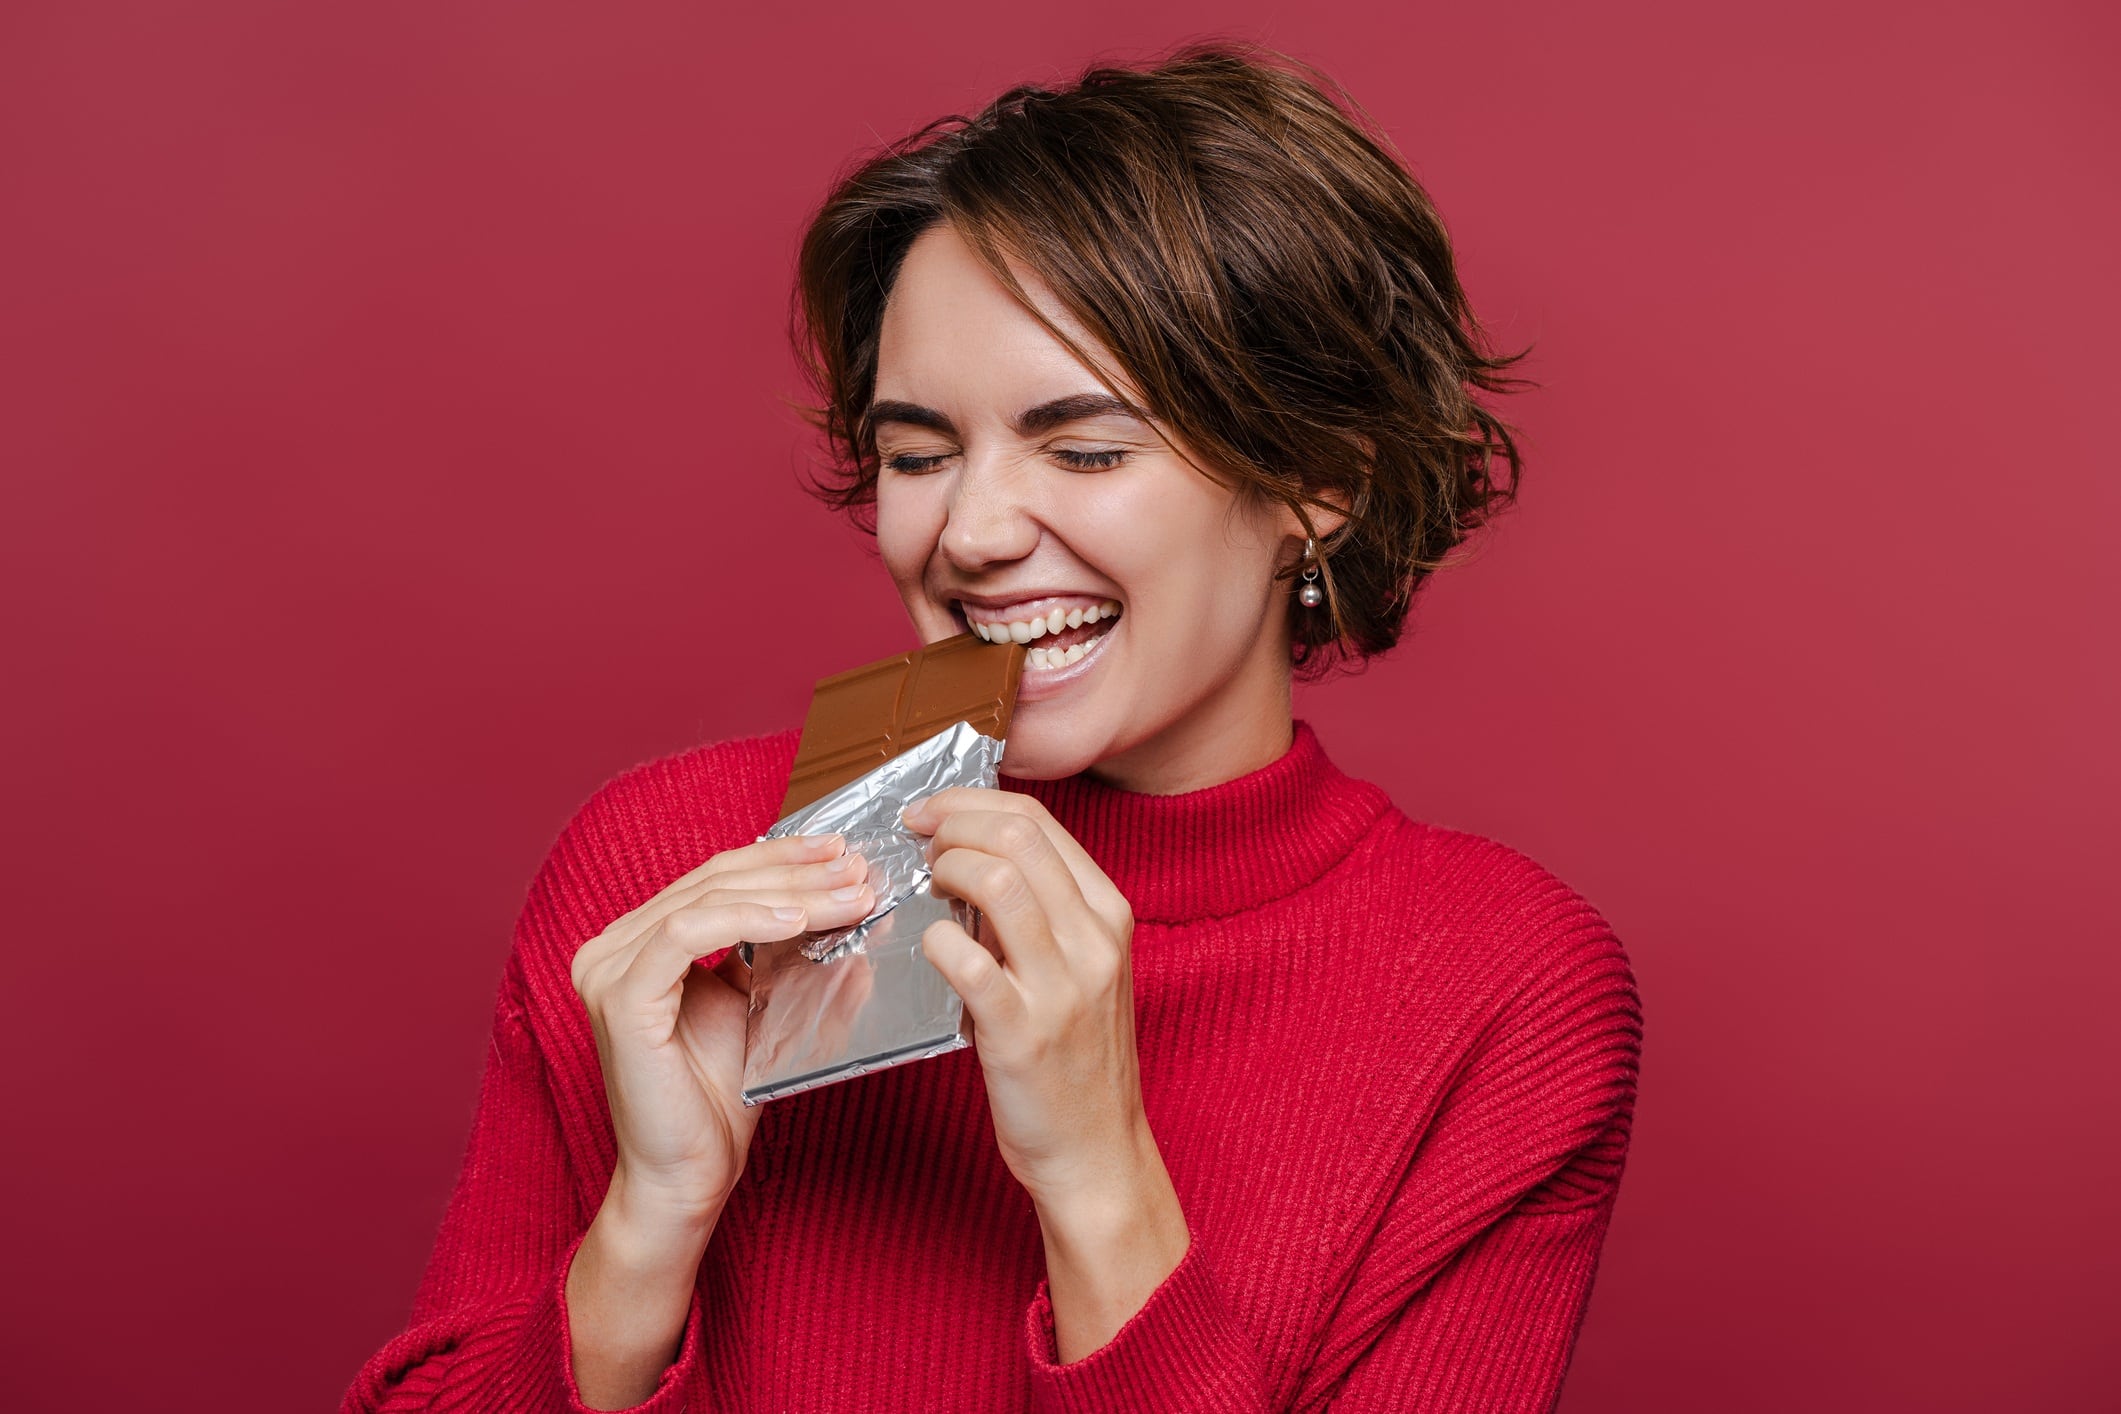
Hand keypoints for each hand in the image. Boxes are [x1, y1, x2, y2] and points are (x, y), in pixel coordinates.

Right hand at [568, 832, 875, 1225]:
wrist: (689, 1175)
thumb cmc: (720, 1100)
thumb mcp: (762, 1007)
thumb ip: (789, 956)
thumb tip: (854, 907)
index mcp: (640, 942)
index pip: (718, 877)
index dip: (782, 858)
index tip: (843, 854)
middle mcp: (613, 947)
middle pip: (716, 881)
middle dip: (796, 871)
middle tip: (857, 868)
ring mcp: (609, 969)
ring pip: (709, 900)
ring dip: (789, 892)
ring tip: (849, 895)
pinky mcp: (621, 998)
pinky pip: (687, 934)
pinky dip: (748, 919)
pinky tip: (799, 921)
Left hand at [901, 788, 1190, 1359]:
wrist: (1096, 1152)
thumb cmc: (1076, 1060)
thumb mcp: (1080, 970)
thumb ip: (1041, 913)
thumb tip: (969, 855)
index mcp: (1109, 915)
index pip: (1039, 820)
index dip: (971, 803)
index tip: (931, 813)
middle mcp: (1093, 940)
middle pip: (1017, 834)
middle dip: (950, 822)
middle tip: (916, 839)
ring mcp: (1062, 986)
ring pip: (998, 880)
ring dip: (943, 868)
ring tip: (923, 887)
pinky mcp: (1023, 1032)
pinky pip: (967, 959)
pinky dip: (936, 938)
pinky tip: (929, 946)